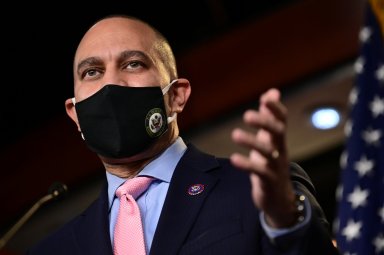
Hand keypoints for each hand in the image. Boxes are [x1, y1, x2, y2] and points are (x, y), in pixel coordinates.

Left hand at [230, 88, 296, 227]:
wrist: (279, 198)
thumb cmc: (271, 163)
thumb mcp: (270, 139)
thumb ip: (269, 116)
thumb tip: (272, 91)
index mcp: (278, 139)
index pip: (282, 120)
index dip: (275, 109)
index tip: (266, 98)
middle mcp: (280, 150)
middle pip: (277, 133)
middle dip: (264, 123)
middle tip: (246, 115)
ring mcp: (276, 166)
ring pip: (267, 152)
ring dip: (251, 142)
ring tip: (235, 134)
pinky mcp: (268, 181)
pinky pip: (259, 171)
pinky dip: (247, 165)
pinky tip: (234, 159)